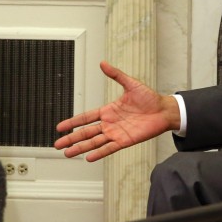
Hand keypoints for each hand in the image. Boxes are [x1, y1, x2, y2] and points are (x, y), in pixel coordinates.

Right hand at [54, 61, 180, 161]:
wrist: (164, 110)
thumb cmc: (149, 98)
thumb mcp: (131, 84)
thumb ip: (116, 75)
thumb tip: (103, 63)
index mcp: (108, 110)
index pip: (85, 117)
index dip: (72, 122)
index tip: (60, 127)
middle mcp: (109, 123)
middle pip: (86, 132)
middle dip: (71, 138)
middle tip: (57, 145)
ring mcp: (116, 133)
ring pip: (94, 142)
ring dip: (81, 147)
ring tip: (68, 153)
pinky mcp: (125, 141)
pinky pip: (109, 148)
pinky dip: (99, 153)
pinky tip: (88, 158)